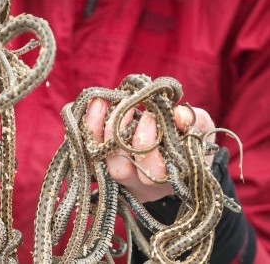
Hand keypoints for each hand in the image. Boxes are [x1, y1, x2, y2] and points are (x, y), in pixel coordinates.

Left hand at [84, 99, 214, 202]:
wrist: (171, 147)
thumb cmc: (188, 139)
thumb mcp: (200, 130)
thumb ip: (195, 122)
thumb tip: (179, 116)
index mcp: (165, 179)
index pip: (151, 173)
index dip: (147, 145)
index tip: (150, 116)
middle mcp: (136, 183)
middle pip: (119, 168)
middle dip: (122, 135)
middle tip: (128, 107)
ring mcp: (114, 175)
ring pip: (97, 159)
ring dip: (98, 128)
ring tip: (104, 102)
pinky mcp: (96, 160)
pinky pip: (84, 146)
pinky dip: (85, 124)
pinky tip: (93, 103)